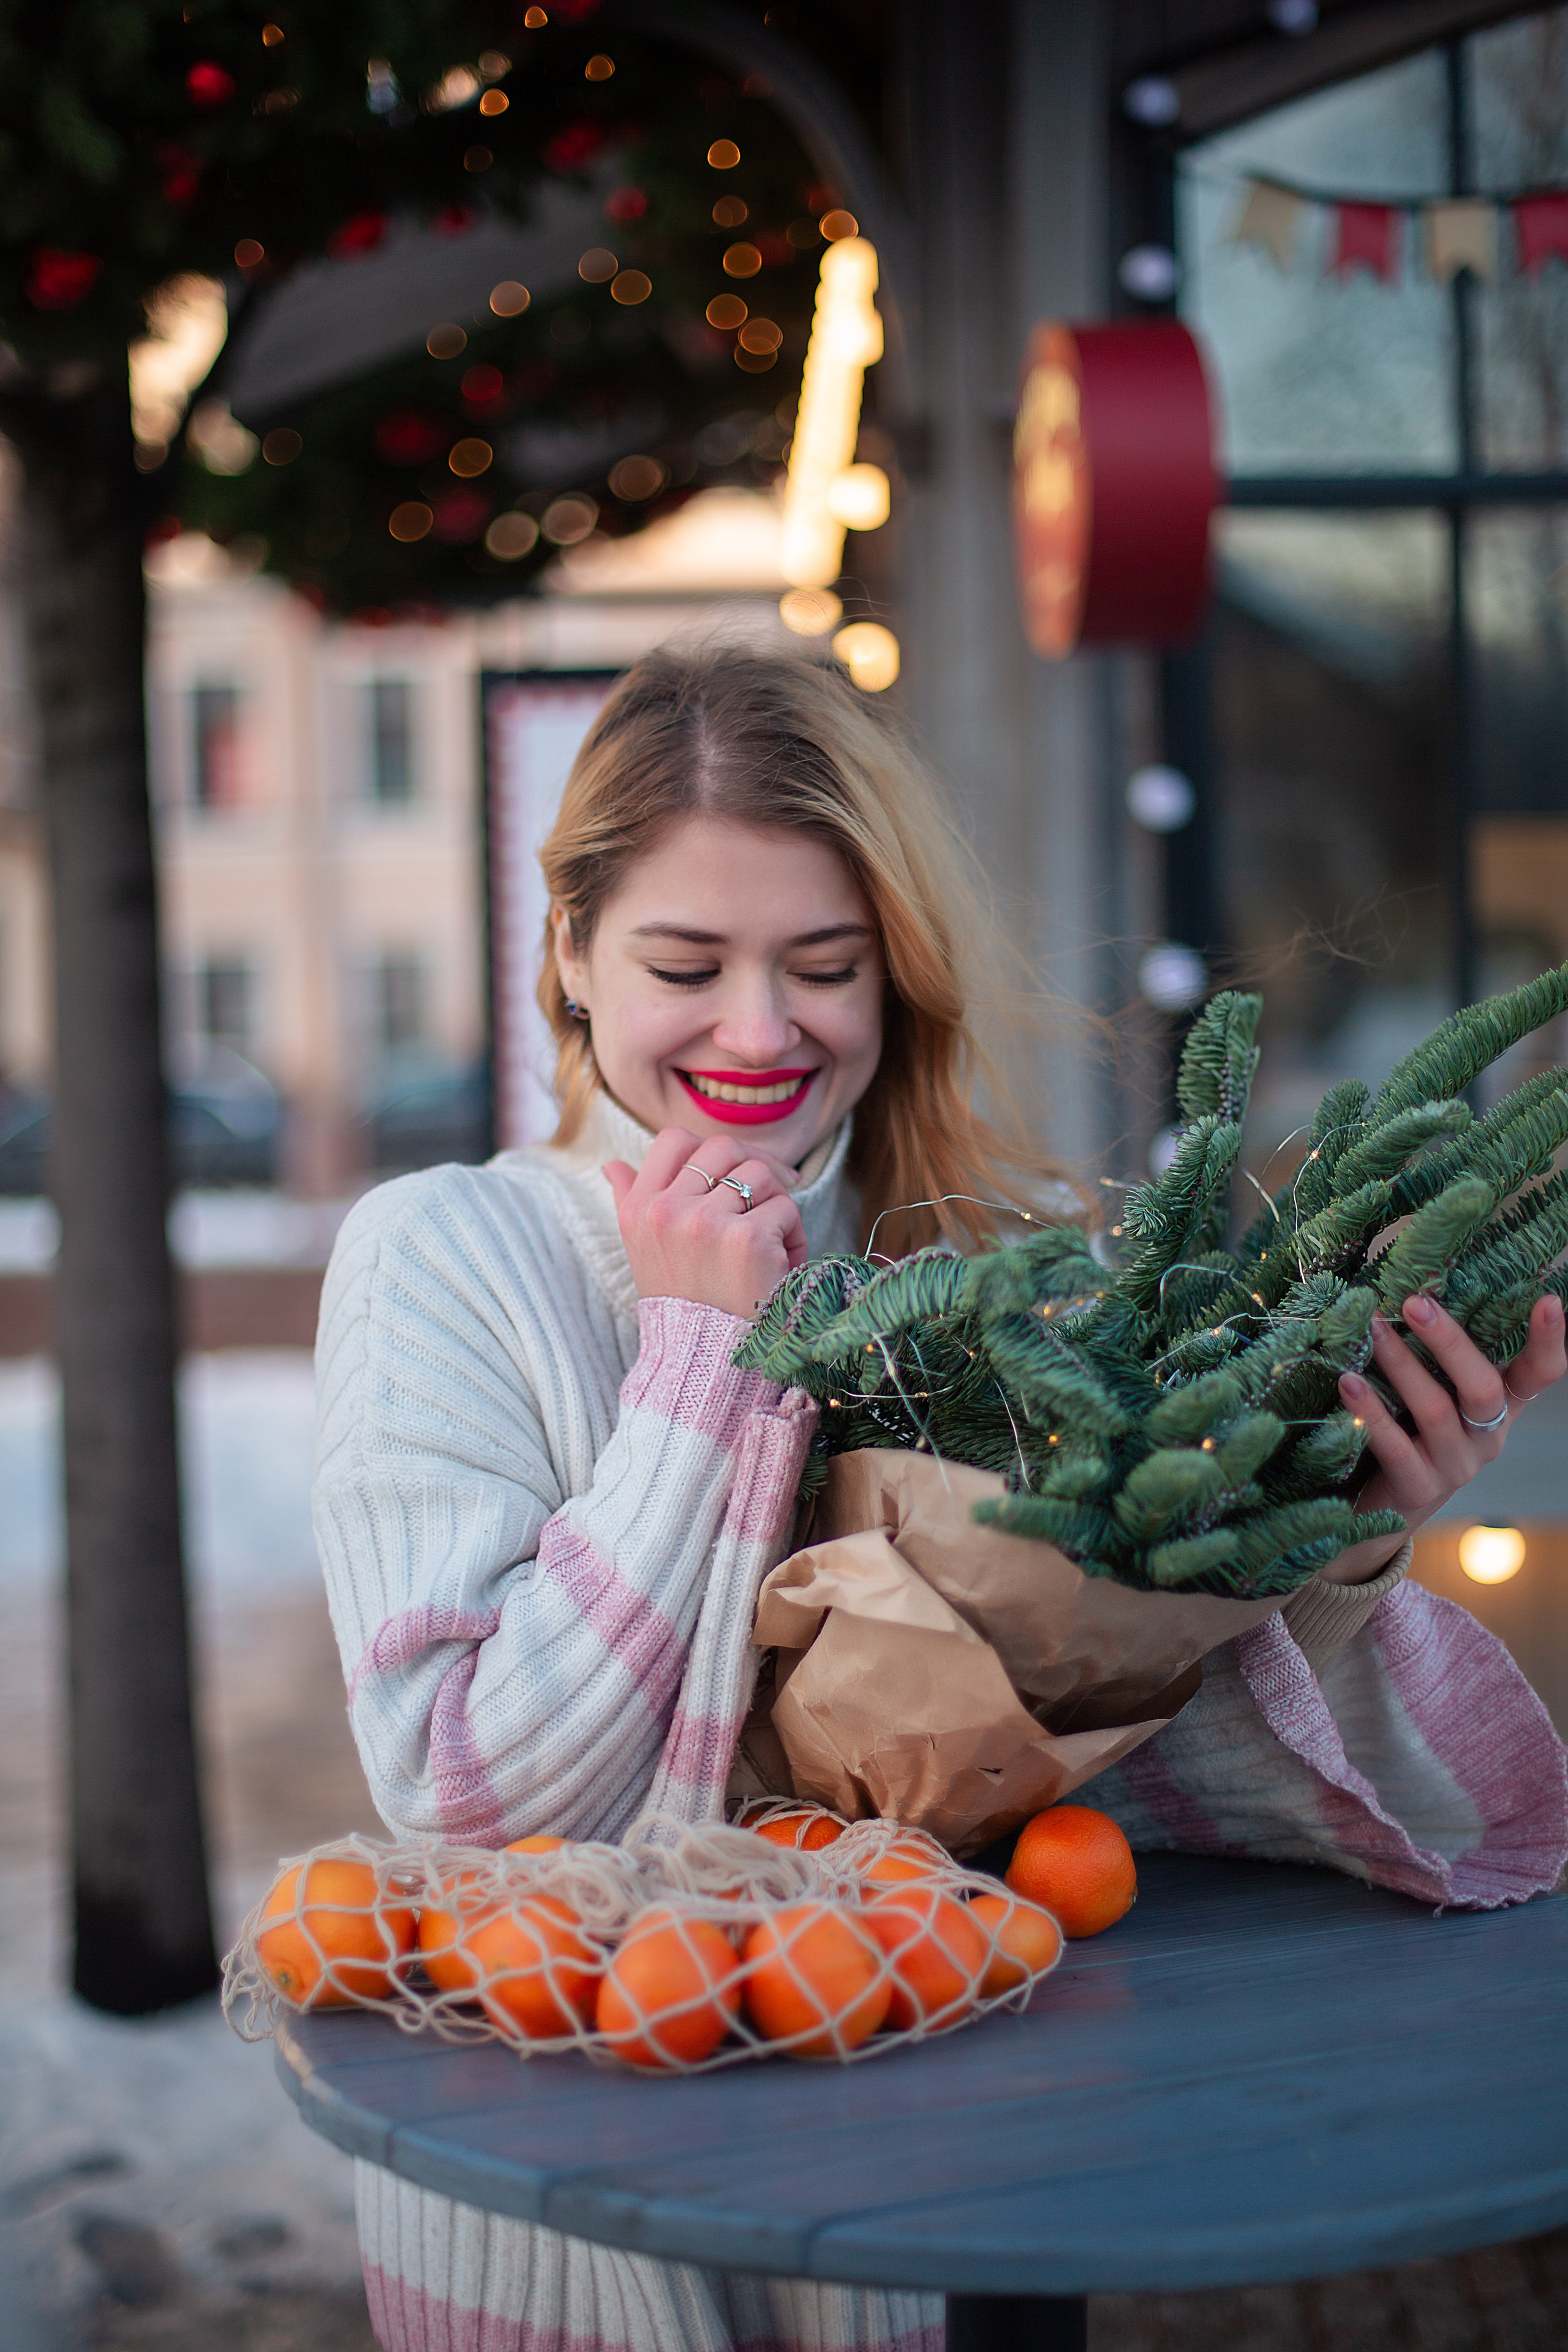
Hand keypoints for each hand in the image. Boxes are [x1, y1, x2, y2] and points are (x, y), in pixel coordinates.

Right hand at [603, 1127, 808, 1321]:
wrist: (705, 1362)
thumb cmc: (682, 1304)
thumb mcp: (645, 1252)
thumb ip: (630, 1201)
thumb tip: (613, 1165)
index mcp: (638, 1210)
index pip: (674, 1140)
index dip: (710, 1149)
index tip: (731, 1173)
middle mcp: (666, 1211)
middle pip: (724, 1149)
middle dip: (753, 1169)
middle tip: (768, 1197)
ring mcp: (706, 1223)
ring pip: (760, 1174)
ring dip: (775, 1203)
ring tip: (773, 1240)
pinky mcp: (746, 1240)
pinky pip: (785, 1208)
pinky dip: (792, 1235)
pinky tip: (780, 1264)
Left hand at [1323, 1291, 1566, 1584]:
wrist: (1383, 1505)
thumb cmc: (1411, 1427)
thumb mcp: (1436, 1388)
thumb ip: (1437, 1352)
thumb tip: (1414, 1284)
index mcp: (1500, 1405)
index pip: (1538, 1374)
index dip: (1548, 1341)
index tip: (1549, 1301)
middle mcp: (1487, 1436)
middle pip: (1483, 1387)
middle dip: (1450, 1342)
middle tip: (1417, 1302)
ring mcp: (1456, 1466)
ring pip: (1436, 1411)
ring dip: (1401, 1365)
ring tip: (1371, 1329)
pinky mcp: (1417, 1488)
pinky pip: (1395, 1446)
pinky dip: (1370, 1411)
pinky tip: (1347, 1383)